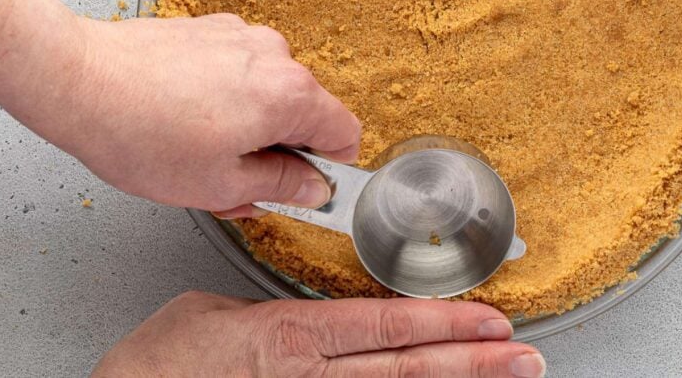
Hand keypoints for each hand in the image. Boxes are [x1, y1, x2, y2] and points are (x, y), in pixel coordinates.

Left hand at [51, 13, 361, 214]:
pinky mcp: (211, 28)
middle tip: (232, 182)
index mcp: (290, 94)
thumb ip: (281, 187)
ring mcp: (242, 36)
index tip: (303, 187)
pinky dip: (224, 99)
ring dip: (248, 126)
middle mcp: (275, 55)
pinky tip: (182, 119)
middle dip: (278, 151)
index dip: (330, 168)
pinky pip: (238, 71)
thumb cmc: (141, 134)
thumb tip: (314, 188)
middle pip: (305, 113)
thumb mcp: (220, 185)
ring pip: (268, 93)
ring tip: (197, 152)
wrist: (79, 80)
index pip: (346, 132)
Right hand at [93, 292, 545, 377]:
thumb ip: (269, 310)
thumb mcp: (211, 312)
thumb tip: (298, 314)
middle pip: (407, 370)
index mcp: (289, 339)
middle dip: (474, 362)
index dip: (445, 324)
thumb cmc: (156, 369)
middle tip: (525, 354)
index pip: (386, 328)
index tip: (489, 319)